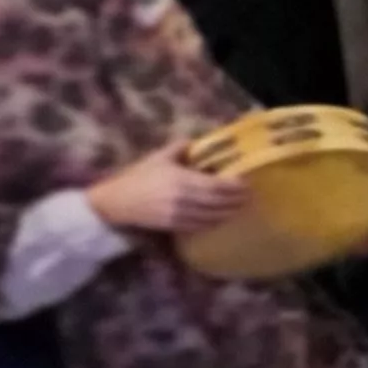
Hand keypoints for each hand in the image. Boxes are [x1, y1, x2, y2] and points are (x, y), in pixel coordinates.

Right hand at [87, 143, 250, 234]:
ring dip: (229, 213)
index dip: (234, 186)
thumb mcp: (158, 157)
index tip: (246, 183)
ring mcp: (179, 215)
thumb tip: (198, 141)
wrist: (116, 202)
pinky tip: (222, 218)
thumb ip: (179, 148)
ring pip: (212, 216)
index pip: (216, 185)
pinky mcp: (174, 226)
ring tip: (241, 207)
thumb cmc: (138, 176)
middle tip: (250, 197)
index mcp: (181, 179)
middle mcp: (184, 198)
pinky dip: (214, 222)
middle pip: (218, 202)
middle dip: (236, 200)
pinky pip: (200, 226)